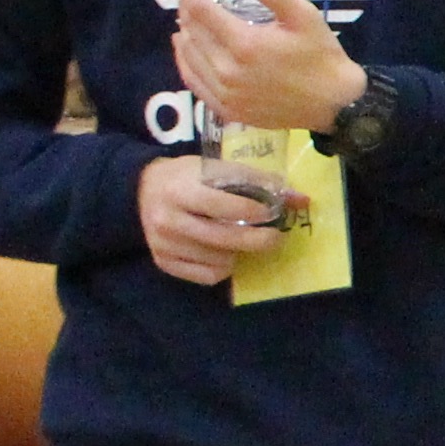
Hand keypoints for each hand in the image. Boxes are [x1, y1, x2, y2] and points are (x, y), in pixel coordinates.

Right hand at [139, 153, 284, 286]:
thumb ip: (256, 181)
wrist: (142, 189)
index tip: (272, 212)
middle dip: (259, 240)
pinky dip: (223, 268)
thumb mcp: (216, 168)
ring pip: (219, 260)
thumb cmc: (188, 176)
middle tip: (276, 237)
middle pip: (225, 239)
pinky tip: (225, 253)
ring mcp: (163, 244)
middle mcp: (168, 219)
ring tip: (241, 239)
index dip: (256, 212)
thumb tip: (302, 200)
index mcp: (181, 189)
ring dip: (239, 253)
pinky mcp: (163, 262)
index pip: (226, 207)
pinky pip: (206, 276)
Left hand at [167, 0, 371, 131]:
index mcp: (245, 44)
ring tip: (188, 19)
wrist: (335, 104)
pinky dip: (184, 61)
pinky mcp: (227, 108)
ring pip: (187, 56)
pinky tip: (186, 49)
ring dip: (184, 33)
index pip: (199, 8)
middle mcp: (227, 70)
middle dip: (185, 7)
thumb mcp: (305, 17)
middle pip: (191, 31)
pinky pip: (193, 82)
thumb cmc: (321, 56)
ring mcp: (225, 92)